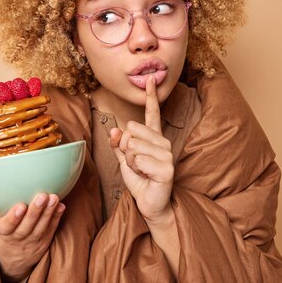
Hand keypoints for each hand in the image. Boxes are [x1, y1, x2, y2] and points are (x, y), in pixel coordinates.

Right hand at [0, 193, 64, 282]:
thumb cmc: (4, 231)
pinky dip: (56, 218)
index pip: (6, 226)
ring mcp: (31, 242)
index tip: (21, 206)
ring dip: (48, 212)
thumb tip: (2, 180)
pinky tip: (61, 206)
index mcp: (1, 232)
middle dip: (35, 211)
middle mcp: (16, 239)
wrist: (11, 259)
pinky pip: (50, 230)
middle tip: (42, 196)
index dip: (13, 217)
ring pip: (40, 228)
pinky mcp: (43, 243)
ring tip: (54, 198)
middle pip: (26, 226)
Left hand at [109, 75, 173, 221]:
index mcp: (153, 137)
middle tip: (135, 163)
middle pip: (130, 131)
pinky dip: (136, 169)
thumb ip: (118, 144)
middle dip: (125, 149)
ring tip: (141, 170)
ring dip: (130, 161)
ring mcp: (167, 153)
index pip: (152, 113)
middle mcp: (162, 142)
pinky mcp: (167, 167)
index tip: (150, 79)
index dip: (150, 96)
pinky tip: (146, 176)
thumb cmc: (139, 180)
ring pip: (132, 145)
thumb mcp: (124, 160)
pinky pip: (138, 159)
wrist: (150, 203)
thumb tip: (114, 130)